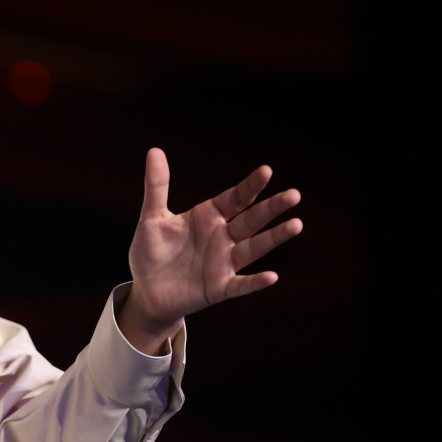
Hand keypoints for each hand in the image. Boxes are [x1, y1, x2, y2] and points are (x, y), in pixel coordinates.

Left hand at [118, 148, 302, 354]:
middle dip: (272, 208)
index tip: (266, 170)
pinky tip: (272, 276)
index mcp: (208, 216)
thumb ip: (156, 187)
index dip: (250, 186)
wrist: (146, 291)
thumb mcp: (152, 217)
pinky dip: (255, 282)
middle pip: (251, 220)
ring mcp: (223, 263)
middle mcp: (222, 237)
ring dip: (274, 237)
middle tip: (294, 194)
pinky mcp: (218, 288)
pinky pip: (240, 285)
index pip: (235, 198)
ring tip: (296, 224)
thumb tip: (154, 150)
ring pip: (253, 248)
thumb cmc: (151, 252)